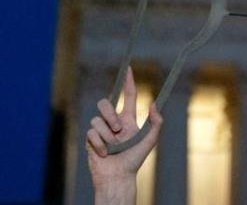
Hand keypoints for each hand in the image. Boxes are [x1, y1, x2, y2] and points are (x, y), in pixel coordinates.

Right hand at [85, 67, 162, 196]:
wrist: (118, 177)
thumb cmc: (134, 160)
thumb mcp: (149, 141)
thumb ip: (156, 123)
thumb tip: (154, 104)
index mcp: (127, 120)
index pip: (127, 96)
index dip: (128, 82)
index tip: (129, 69)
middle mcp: (113, 122)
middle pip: (104, 103)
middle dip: (109, 114)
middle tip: (117, 129)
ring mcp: (100, 130)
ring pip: (97, 120)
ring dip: (106, 135)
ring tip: (113, 147)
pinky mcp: (90, 139)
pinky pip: (91, 132)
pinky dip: (99, 144)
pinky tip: (104, 154)